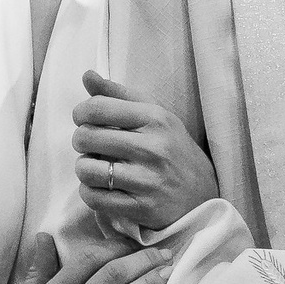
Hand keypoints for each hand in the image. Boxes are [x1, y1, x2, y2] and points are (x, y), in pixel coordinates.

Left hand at [73, 72, 218, 231]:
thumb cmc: (173, 150)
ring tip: (96, 168)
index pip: (97, 107)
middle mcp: (152, 148)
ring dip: (84, 169)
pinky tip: (102, 188)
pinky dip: (90, 192)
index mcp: (156, 119)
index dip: (80, 113)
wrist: (203, 195)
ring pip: (86, 169)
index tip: (83, 120)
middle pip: (86, 137)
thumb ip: (120, 95)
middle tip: (90, 146)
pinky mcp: (141, 207)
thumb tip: (87, 76)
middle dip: (80, 141)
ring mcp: (147, 180)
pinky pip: (94, 197)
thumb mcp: (156, 116)